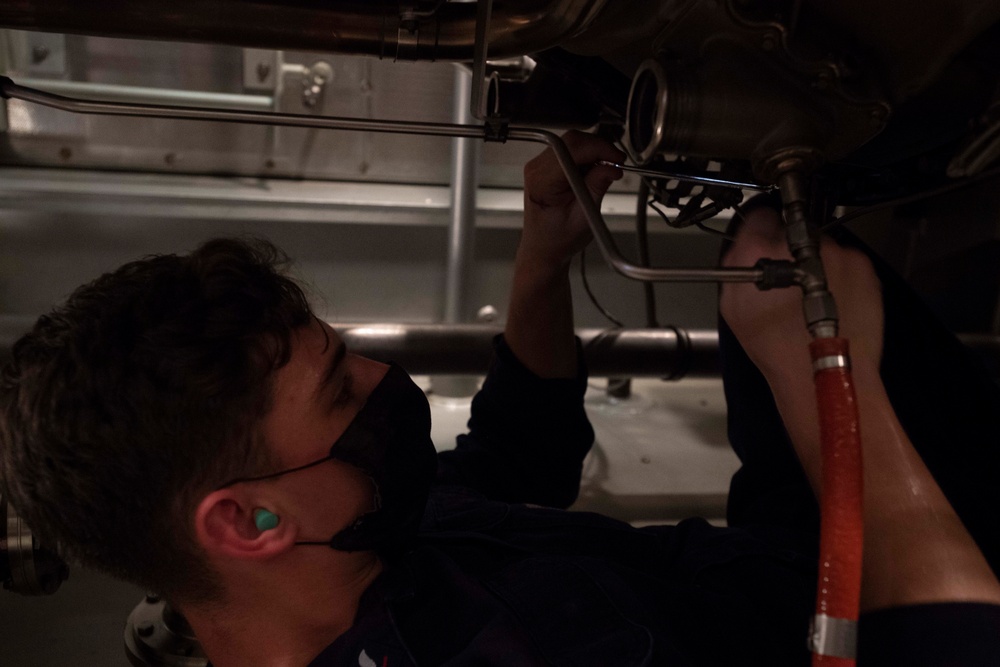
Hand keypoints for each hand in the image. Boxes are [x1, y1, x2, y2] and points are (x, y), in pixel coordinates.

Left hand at [520, 130, 624, 269]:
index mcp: (542, 181)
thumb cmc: (558, 239)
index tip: (618, 160)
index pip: (572, 150)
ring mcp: (541, 165)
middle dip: (599, 149)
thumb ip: (596, 189)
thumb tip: (611, 168)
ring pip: (574, 143)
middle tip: (616, 165)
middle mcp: (537, 168)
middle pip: (573, 141)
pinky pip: (571, 150)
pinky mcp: (548, 165)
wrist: (544, 248)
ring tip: (605, 173)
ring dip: (594, 153)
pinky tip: (593, 174)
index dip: (600, 149)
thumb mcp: (583, 218)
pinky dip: (588, 158)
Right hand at [719, 206, 884, 384]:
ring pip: (820, 245)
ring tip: (810, 294)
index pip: (760, 215)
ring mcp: (835, 252)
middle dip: (788, 247)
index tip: (762, 240)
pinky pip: (846, 259)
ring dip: (815, 261)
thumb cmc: (775, 346)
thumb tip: (745, 246)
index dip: (760, 228)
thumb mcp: (733, 307)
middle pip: (792, 229)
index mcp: (761, 249)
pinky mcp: (861, 265)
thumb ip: (736, 267)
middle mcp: (800, 243)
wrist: (819, 370)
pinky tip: (831, 299)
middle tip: (787, 276)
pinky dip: (839, 273)